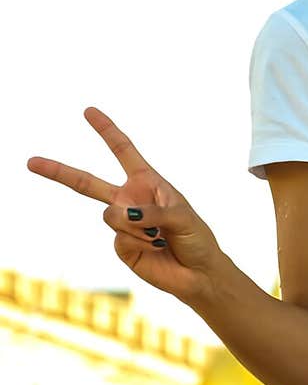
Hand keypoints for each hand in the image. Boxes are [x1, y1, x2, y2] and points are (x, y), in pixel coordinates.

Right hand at [27, 106, 223, 304]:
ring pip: (110, 216)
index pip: (123, 151)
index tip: (89, 111)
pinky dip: (138, 241)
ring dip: (136, 225)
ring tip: (159, 235)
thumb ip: (151, 212)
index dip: (106, 130)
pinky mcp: (121, 247)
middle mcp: (130, 200)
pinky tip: (154, 247)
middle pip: (87, 183)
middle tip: (32, 162)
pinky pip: (119, 237)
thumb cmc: (195, 238)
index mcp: (147, 182)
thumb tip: (121, 215)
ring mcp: (123, 224)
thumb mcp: (181, 216)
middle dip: (59, 171)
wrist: (198, 273)